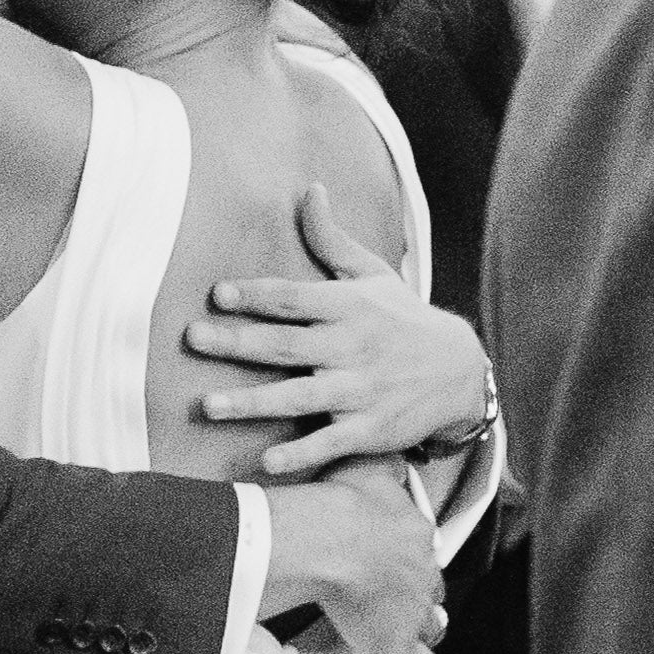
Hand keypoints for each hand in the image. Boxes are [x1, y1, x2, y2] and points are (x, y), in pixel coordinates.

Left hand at [185, 187, 491, 475]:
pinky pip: (330, 442)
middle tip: (192, 339)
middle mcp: (351, 347)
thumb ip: (332, 239)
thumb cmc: (403, 318)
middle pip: (286, 344)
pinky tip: (267, 463)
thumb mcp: (373, 274)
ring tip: (210, 405)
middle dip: (238, 342)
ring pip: (299, 396)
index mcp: (348, 306)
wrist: (460, 371)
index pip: (294, 298)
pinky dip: (301, 454)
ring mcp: (360, 391)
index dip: (256, 295)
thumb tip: (310, 190)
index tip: (218, 294)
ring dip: (253, 401)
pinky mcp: (369, 429)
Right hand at [262, 465, 447, 653]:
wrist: (331, 540)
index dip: (407, 559)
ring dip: (421, 630)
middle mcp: (423, 574)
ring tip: (404, 635)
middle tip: (394, 599)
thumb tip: (394, 457)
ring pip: (431, 626)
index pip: (421, 550)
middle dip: (416, 594)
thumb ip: (385, 464)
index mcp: (417, 534)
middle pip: (429, 588)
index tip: (391, 562)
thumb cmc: (341, 502)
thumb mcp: (369, 467)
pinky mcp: (398, 644)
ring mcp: (413, 611)